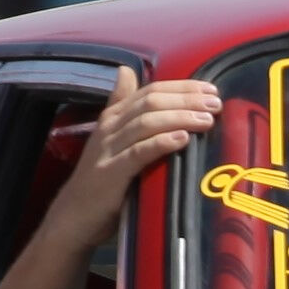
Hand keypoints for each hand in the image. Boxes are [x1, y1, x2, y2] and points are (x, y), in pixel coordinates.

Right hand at [79, 76, 223, 197]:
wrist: (73, 216)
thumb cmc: (101, 181)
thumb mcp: (112, 140)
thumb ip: (124, 109)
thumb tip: (126, 72)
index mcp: (113, 117)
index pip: (150, 91)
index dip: (182, 87)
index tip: (210, 89)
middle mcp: (110, 128)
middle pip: (151, 102)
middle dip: (186, 99)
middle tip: (215, 103)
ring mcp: (109, 150)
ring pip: (146, 123)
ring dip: (180, 117)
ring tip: (206, 119)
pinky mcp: (111, 173)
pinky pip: (138, 153)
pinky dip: (161, 143)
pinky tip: (182, 139)